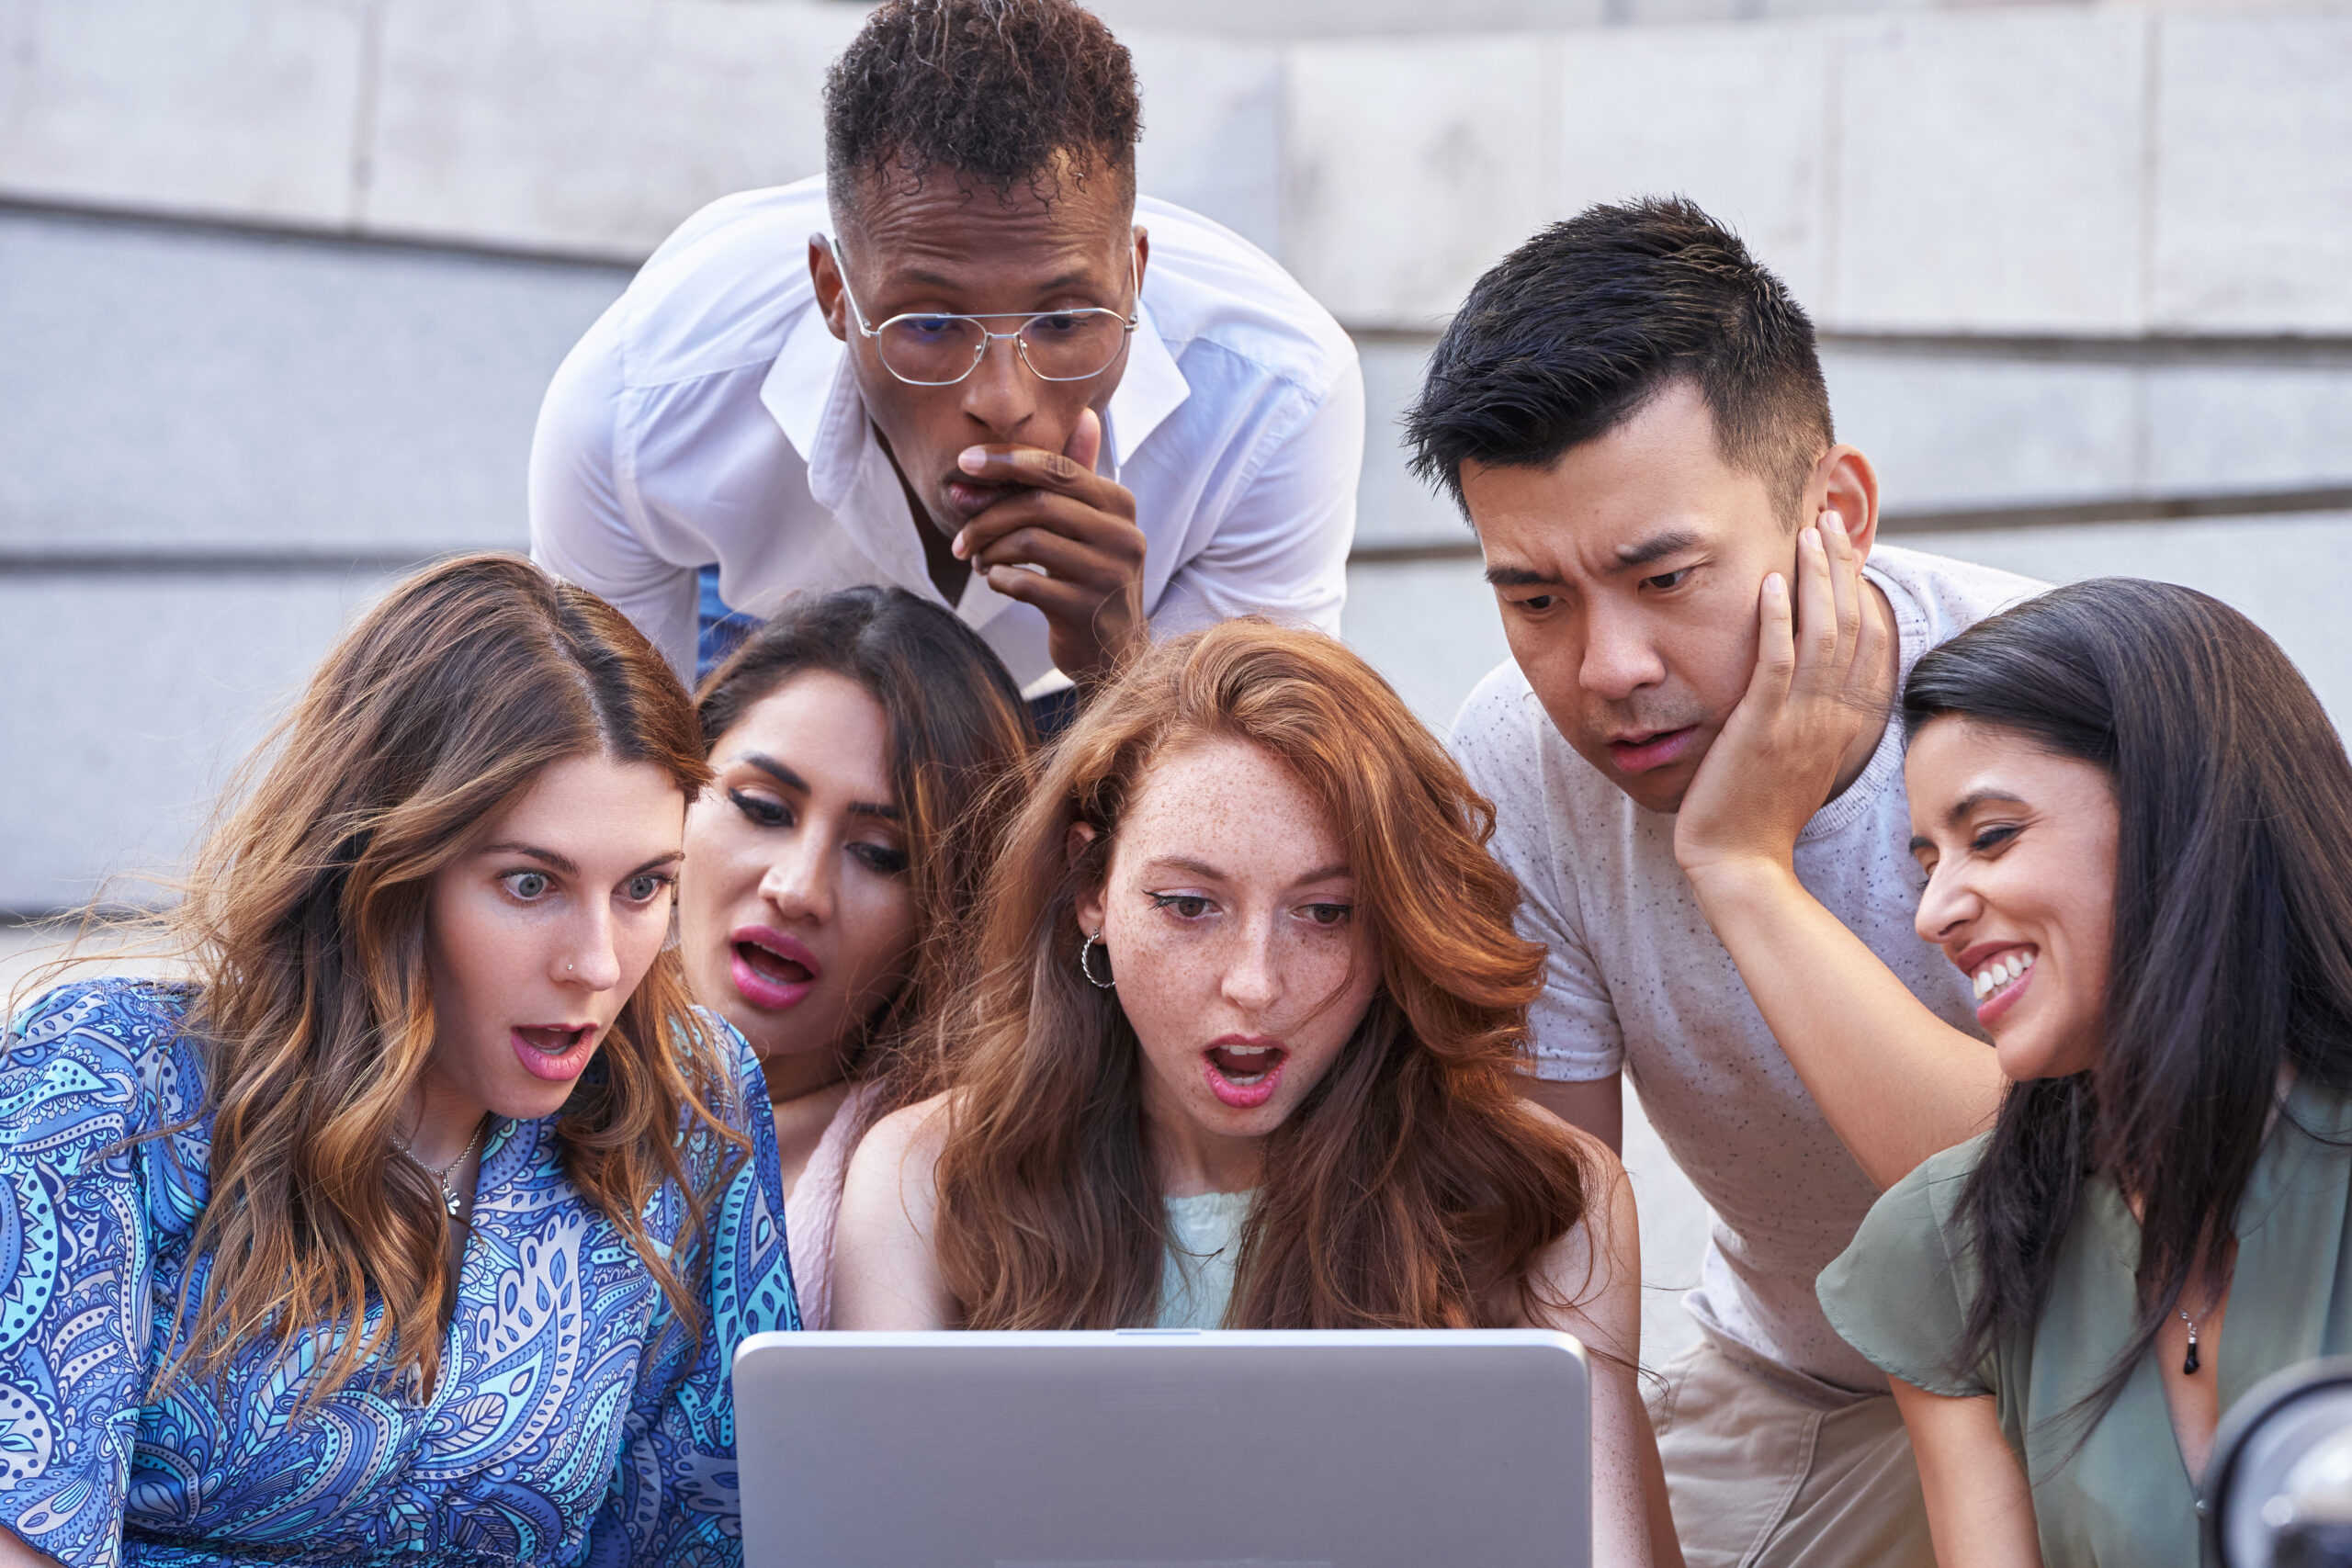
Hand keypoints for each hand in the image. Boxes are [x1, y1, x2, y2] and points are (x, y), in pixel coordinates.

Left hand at [951, 409, 1146, 682]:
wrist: (1115, 652)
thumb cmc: (1090, 578)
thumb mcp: (1091, 524)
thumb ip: (1079, 476)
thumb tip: (1086, 415)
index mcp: (1120, 504)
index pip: (1058, 468)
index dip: (1007, 460)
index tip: (964, 464)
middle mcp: (1123, 535)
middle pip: (1039, 503)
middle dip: (988, 514)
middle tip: (959, 535)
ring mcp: (1109, 575)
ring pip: (1029, 542)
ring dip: (990, 549)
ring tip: (978, 561)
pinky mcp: (1088, 611)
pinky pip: (1027, 583)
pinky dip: (1001, 579)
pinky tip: (997, 581)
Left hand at [1674, 514, 1890, 880]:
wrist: (1741, 865)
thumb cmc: (1757, 814)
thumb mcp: (1795, 758)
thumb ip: (1805, 718)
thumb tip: (1798, 686)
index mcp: (1844, 722)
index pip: (1866, 641)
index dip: (1860, 589)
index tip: (1848, 547)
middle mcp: (1833, 716)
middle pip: (1853, 625)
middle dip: (1843, 567)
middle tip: (1831, 519)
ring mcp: (1800, 721)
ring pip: (1823, 634)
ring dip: (1818, 578)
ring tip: (1809, 532)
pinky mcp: (1762, 728)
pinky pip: (1777, 664)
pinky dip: (1779, 620)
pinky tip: (1773, 582)